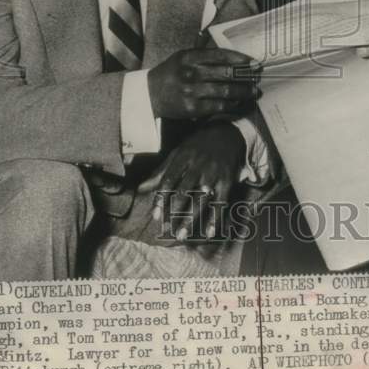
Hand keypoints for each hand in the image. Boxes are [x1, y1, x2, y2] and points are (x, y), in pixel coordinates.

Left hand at [137, 123, 245, 240]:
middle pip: (184, 192)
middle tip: (168, 231)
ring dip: (191, 219)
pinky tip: (208, 232)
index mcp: (182, 158)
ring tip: (182, 235)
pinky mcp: (226, 180)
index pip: (168, 181)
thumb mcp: (178, 153)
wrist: (227, 133)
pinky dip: (214, 218)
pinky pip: (220, 202)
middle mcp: (197, 166)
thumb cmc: (197, 146)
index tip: (156, 216)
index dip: (161, 199)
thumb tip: (140, 189)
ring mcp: (213, 173)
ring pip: (201, 199)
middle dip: (175, 213)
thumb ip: (160, 172)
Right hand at [147, 48, 260, 119]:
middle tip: (258, 77)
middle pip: (226, 73)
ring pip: (226, 91)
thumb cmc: (171, 73)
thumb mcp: (183, 56)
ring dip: (243, 92)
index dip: (240, 59)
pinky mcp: (193, 108)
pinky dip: (232, 104)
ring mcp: (192, 91)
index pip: (221, 55)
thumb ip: (204, 55)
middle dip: (246, 76)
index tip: (254, 63)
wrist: (150, 94)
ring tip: (254, 91)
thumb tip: (233, 56)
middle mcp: (191, 73)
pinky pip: (219, 106)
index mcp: (190, 57)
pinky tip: (239, 102)